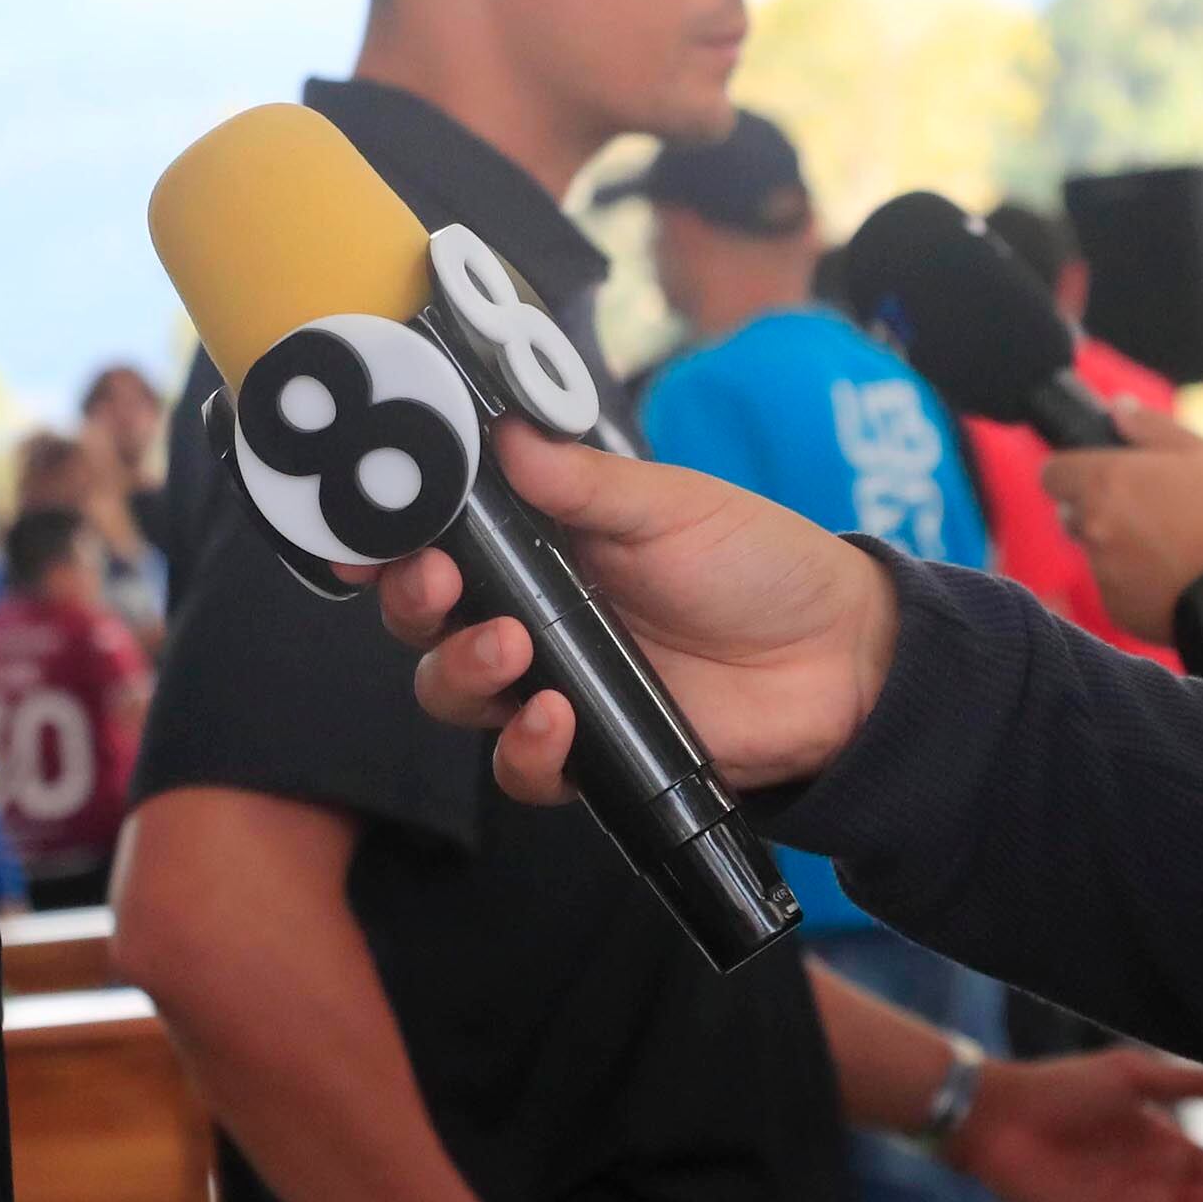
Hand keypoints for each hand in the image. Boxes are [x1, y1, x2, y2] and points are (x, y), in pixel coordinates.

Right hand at [373, 420, 899, 807]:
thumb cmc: (757, 566)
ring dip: (462, 671)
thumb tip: (504, 435)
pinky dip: (523, 748)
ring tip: (511, 650)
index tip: (362, 532)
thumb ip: (582, 481)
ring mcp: (554, 684)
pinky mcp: (588, 753)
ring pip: (454, 692)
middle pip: (424, 619)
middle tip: (438, 584)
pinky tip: (555, 721)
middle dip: (412, 601)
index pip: (441, 537)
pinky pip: (521, 766)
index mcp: (543, 542)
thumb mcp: (672, 504)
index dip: (389, 536)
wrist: (839, 660)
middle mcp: (533, 613)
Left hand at [1039, 399, 1202, 644]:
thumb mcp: (1201, 454)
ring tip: (1169, 548)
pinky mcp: (1116, 609)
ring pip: (1095, 552)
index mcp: (1105, 482)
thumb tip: (1118, 406)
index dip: (1073, 471)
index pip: (1052, 473)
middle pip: (1071, 513)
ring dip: (1117, 547)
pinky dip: (1134, 582)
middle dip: (1097, 509)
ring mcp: (1101, 572)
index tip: (1100, 474)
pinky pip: (1115, 588)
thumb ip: (1150, 428)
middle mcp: (1092, 527)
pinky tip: (1173, 578)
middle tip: (1147, 510)